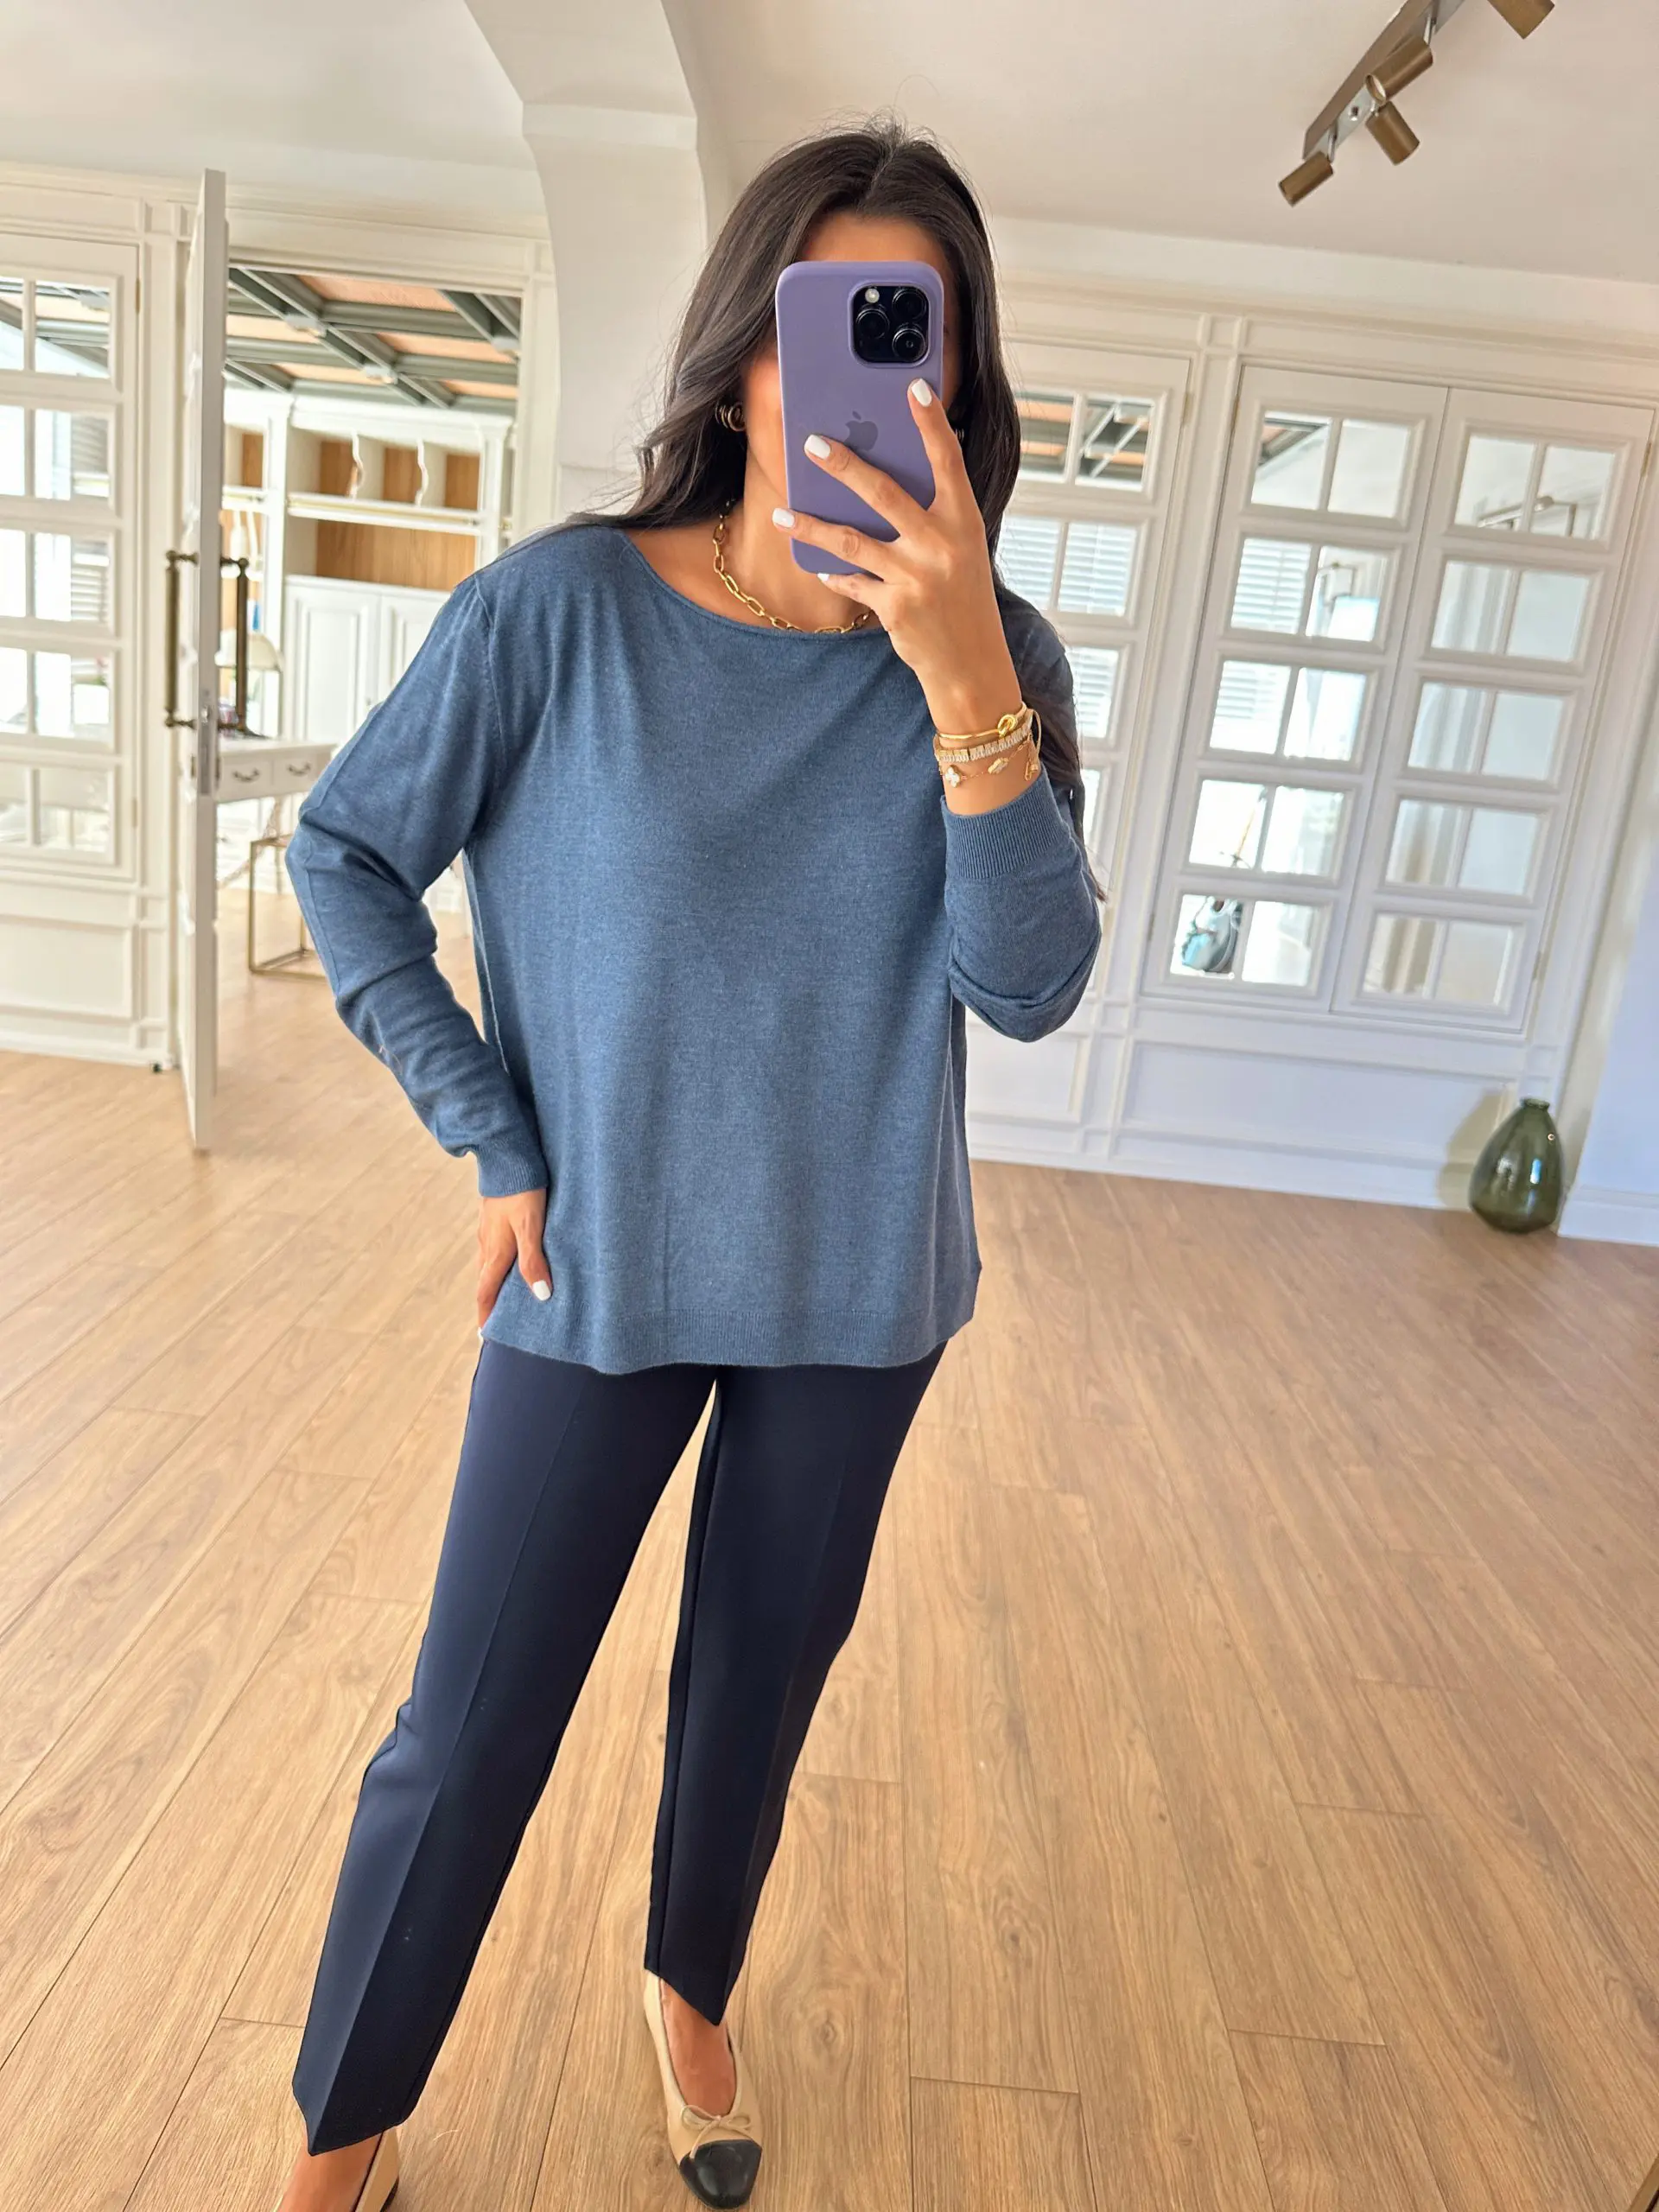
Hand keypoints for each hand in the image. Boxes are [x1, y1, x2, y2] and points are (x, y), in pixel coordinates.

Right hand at [476, 1186, 550, 1330]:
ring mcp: (488, 1230)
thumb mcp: (531, 1227)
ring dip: (495, 1282)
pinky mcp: (493, 1217)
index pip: (486, 1293)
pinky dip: (500, 1261)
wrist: (506, 1156)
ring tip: (507, 1294)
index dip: (486, 1316)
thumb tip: (540, 1296)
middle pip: (486, 1282)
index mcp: (495, 1252)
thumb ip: (534, 1261)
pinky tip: (511, 1256)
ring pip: (489, 1264)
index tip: (486, 1336)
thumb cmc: (522, 1191)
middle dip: (490, 1303)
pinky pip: (494, 1247)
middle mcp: (487, 1245)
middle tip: (498, 1320)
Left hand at [772, 378, 1022, 738]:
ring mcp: (916, 577)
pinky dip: (833, 573)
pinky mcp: (895, 607)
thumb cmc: (964, 600)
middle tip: (812, 444)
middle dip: (844, 465)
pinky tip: (816, 564)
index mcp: (964, 522)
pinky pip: (852, 582)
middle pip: (884, 494)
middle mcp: (941, 545)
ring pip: (851, 541)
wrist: (973, 664)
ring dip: (811, 525)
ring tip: (781, 511)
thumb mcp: (961, 551)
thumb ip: (931, 518)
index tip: (914, 388)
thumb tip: (878, 484)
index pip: (948, 462)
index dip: (932, 424)